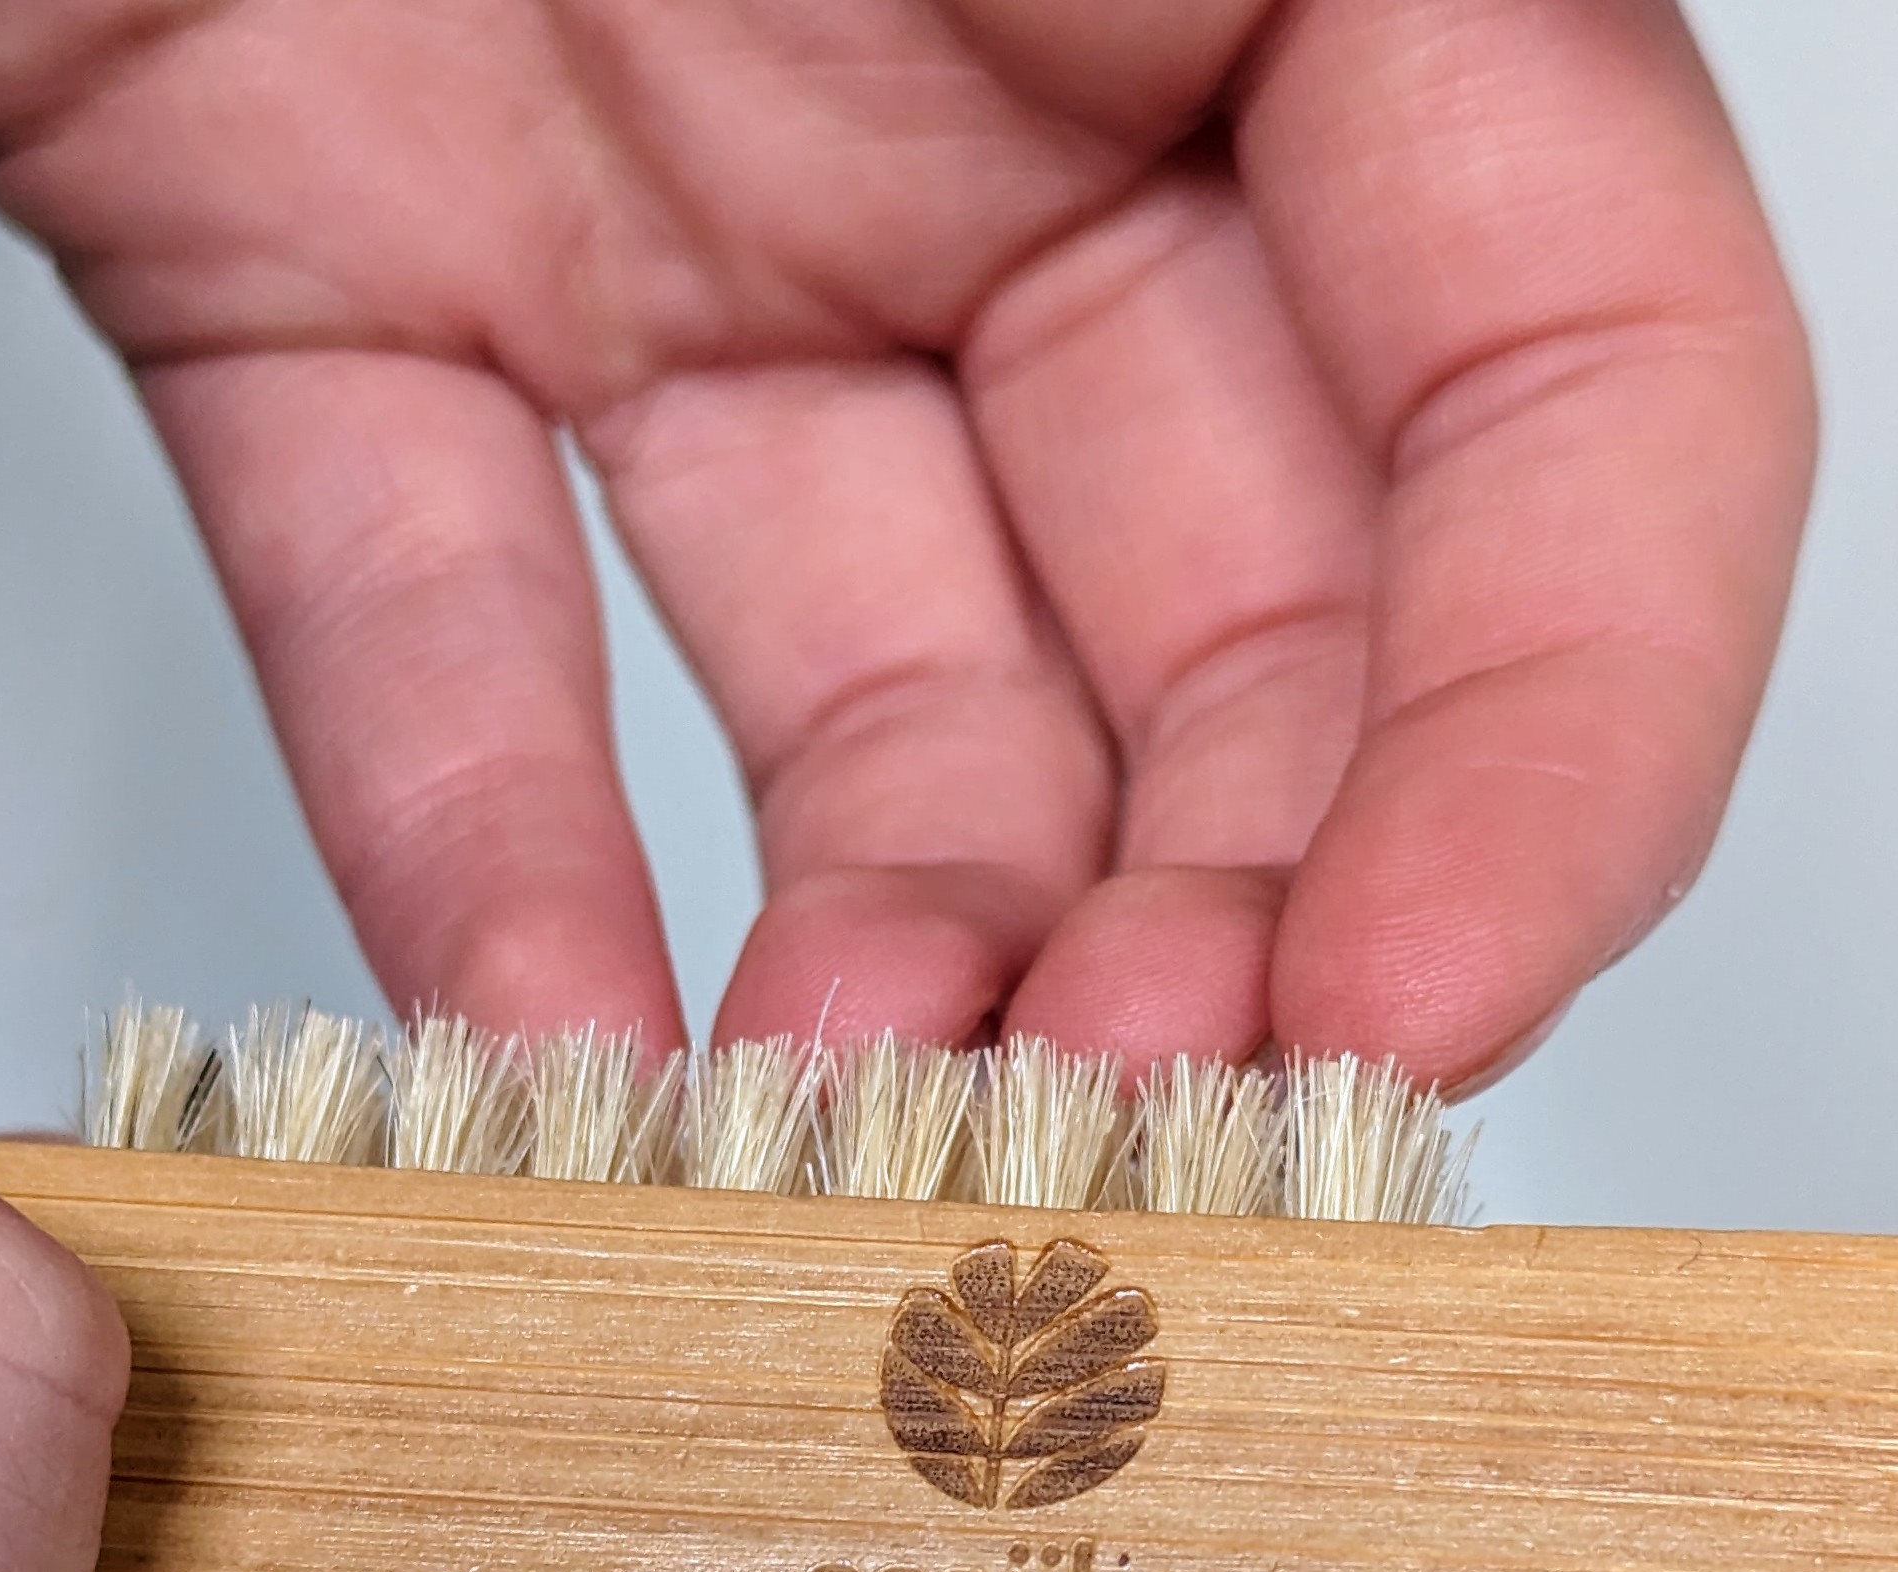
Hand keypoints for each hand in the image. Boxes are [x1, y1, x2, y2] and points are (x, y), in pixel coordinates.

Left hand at [0, 0, 1810, 1084]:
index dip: (1564, 729)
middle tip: (1116, 1140)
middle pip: (1239, 615)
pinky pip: (436, 615)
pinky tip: (555, 1053)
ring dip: (892, 960)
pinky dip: (491, 855)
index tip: (1414, 1014)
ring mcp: (667, 201)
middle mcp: (991, 79)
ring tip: (840, 1141)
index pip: (1574, 372)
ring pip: (875, 691)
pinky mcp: (323, 258)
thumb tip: (1574, 340)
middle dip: (1211, 928)